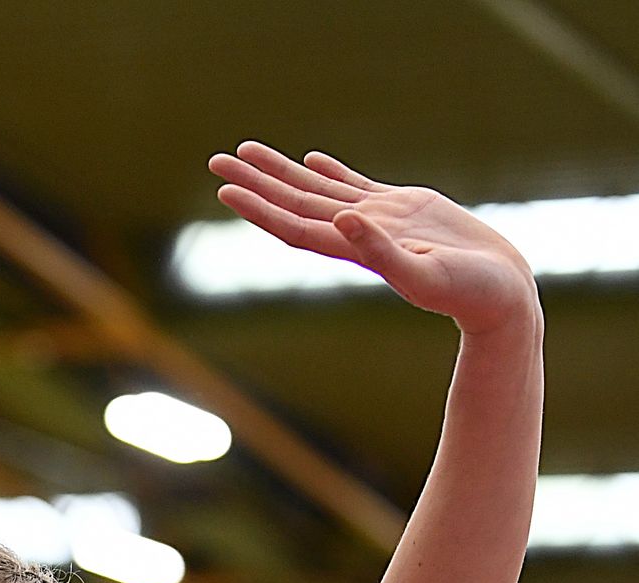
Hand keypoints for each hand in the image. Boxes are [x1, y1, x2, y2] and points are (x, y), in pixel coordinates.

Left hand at [208, 141, 538, 335]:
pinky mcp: (404, 208)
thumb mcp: (423, 272)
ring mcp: (378, 219)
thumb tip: (345, 220)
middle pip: (294, 203)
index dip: (259, 208)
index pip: (293, 225)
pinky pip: (356, 185)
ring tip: (248, 151)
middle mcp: (357, 234)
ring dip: (283, 172)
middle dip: (256, 181)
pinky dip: (330, 172)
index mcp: (355, 250)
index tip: (226, 190)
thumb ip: (382, 251)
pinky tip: (310, 161)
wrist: (500, 295)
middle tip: (218, 159)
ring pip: (319, 190)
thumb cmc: (466, 294)